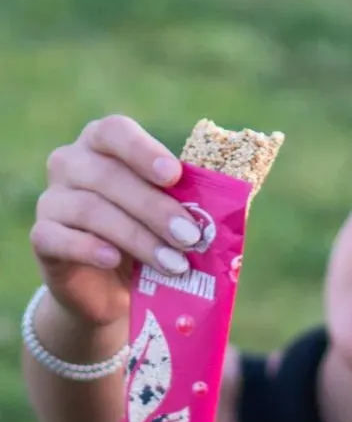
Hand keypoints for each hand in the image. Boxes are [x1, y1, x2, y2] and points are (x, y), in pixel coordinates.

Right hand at [30, 114, 193, 328]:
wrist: (110, 289)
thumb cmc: (148, 240)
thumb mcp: (172, 218)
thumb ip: (193, 202)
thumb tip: (238, 196)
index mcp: (104, 145)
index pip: (115, 132)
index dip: (143, 151)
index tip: (174, 176)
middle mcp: (71, 163)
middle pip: (109, 176)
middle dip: (155, 209)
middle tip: (191, 238)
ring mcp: (53, 199)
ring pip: (90, 210)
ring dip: (137, 237)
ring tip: (174, 264)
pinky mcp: (43, 237)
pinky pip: (57, 237)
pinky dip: (88, 248)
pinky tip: (114, 260)